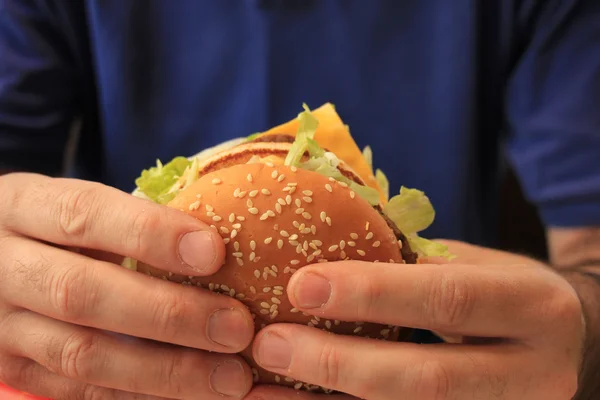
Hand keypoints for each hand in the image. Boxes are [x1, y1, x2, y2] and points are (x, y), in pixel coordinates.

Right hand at [0, 173, 254, 398]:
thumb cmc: (55, 225)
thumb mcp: (76, 204)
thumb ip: (131, 218)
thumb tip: (216, 243)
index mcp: (22, 208)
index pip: (85, 215)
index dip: (151, 233)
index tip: (214, 251)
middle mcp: (4, 269)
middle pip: (82, 294)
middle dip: (169, 314)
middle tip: (237, 328)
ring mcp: (3, 328)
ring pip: (83, 355)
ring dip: (166, 371)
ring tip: (230, 376)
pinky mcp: (13, 371)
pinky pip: (80, 393)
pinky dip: (143, 396)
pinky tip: (193, 394)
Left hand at [247, 240, 583, 399]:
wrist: (564, 343)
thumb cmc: (502, 292)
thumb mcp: (472, 265)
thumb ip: (411, 265)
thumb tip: (322, 255)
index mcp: (529, 307)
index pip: (447, 299)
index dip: (373, 294)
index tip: (301, 285)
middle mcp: (532, 374)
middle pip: (427, 381)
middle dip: (339, 366)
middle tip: (270, 347)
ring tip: (263, 390)